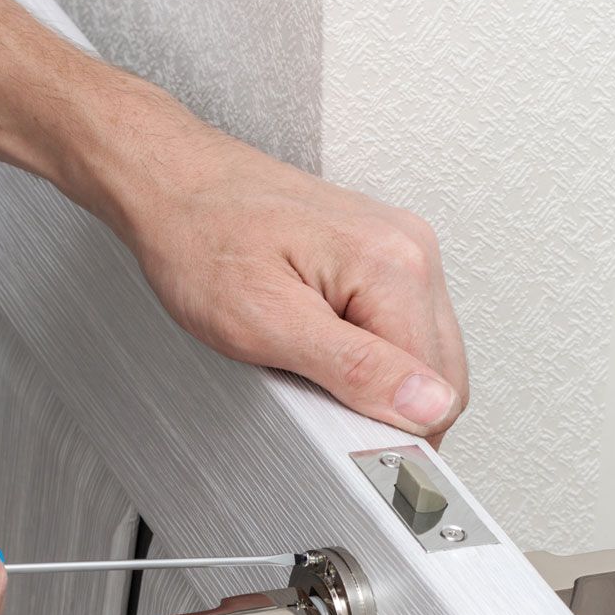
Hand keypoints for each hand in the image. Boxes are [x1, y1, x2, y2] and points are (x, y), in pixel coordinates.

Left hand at [85, 101, 468, 442]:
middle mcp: (411, 250)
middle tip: (317, 397)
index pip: (439, 392)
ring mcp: (400, 248)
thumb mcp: (266, 321)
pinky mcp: (382, 254)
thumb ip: (355, 367)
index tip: (339, 432)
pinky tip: (320, 342)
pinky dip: (367, 354)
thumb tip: (428, 406)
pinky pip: (400, 328)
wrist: (173, 183)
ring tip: (312, 363)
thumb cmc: (200, 238)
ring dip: (377, 381)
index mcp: (395, 267)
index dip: (392, 430)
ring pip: (424, 356)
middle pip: (442, 376)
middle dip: (387, 406)